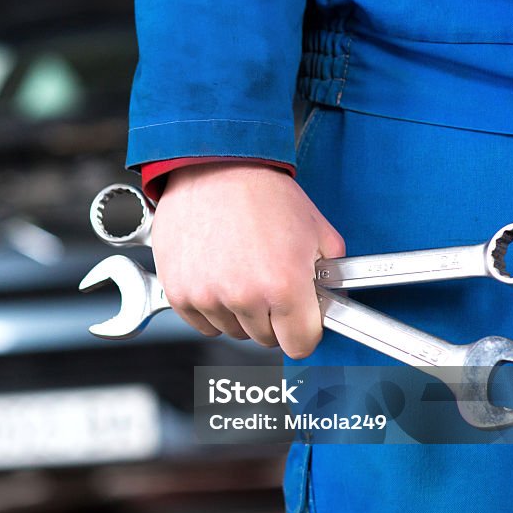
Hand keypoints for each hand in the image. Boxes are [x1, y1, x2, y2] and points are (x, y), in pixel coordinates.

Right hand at [151, 163, 344, 357]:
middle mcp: (244, 296)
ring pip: (232, 331)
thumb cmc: (261, 192)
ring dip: (239, 312)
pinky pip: (201, 324)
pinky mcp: (180, 293)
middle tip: (268, 282)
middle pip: (266, 339)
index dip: (304, 331)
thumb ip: (331, 274)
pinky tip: (217, 276)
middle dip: (272, 317)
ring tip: (240, 271)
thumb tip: (333, 300)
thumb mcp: (316, 229)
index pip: (300, 345)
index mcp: (284, 285)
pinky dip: (211, 308)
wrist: (214, 166)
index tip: (300, 320)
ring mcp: (207, 297)